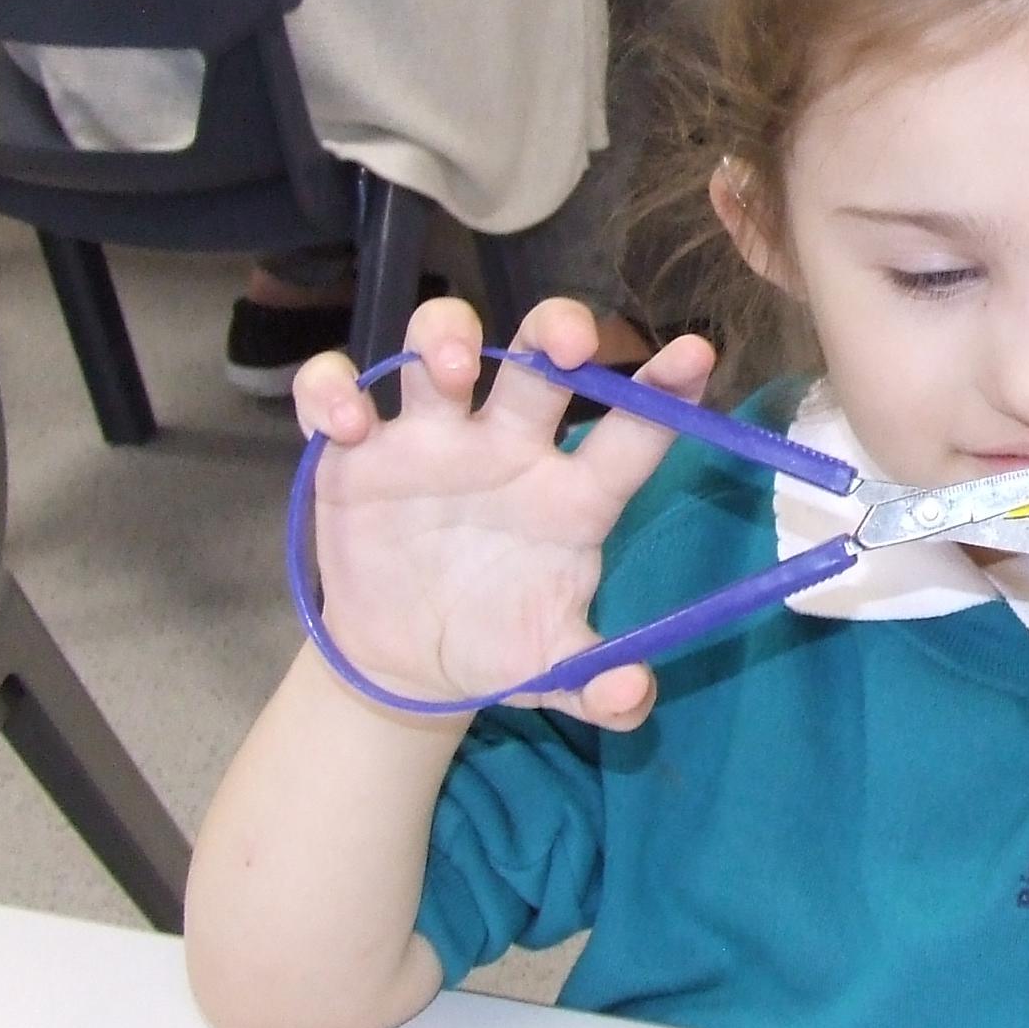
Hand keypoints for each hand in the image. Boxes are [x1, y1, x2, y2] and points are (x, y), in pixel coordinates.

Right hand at [291, 297, 714, 726]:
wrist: (412, 665)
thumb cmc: (500, 646)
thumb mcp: (551, 671)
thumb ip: (599, 686)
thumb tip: (631, 697)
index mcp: (572, 494)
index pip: (631, 432)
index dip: (665, 391)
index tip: (697, 356)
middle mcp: (510, 447)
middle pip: (538, 358)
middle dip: (554, 330)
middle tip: (564, 343)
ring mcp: (434, 440)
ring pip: (441, 347)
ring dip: (445, 337)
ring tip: (453, 368)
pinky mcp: (358, 453)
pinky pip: (337, 393)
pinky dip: (331, 391)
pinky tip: (344, 423)